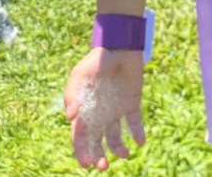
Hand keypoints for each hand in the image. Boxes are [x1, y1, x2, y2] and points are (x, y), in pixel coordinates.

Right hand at [64, 48, 145, 170]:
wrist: (120, 47)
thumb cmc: (95, 62)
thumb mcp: (79, 76)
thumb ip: (72, 95)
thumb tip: (70, 118)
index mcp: (84, 111)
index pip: (80, 137)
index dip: (82, 151)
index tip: (86, 163)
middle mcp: (99, 114)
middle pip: (97, 142)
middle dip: (99, 156)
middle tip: (103, 166)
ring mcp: (116, 111)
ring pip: (116, 137)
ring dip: (119, 149)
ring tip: (124, 154)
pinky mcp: (132, 104)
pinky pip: (134, 123)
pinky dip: (138, 134)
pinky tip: (140, 142)